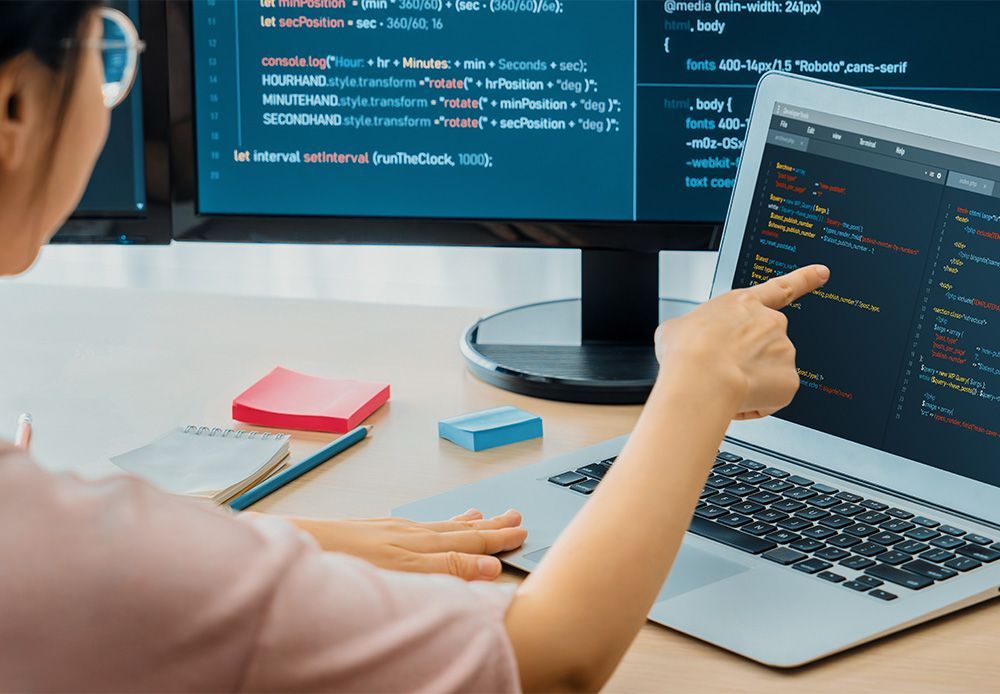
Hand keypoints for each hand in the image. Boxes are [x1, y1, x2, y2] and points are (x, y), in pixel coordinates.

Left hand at [287, 508, 526, 580]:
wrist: (301, 546)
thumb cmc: (347, 563)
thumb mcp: (406, 572)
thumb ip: (449, 568)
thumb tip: (489, 567)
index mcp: (422, 545)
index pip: (471, 542)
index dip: (498, 540)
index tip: (521, 534)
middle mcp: (411, 534)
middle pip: (460, 530)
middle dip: (490, 526)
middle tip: (515, 517)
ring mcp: (392, 531)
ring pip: (440, 526)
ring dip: (466, 522)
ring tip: (484, 515)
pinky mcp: (374, 532)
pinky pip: (421, 525)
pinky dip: (438, 524)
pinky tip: (435, 524)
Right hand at [654, 264, 829, 419]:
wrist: (702, 377)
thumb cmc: (688, 350)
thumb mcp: (676, 327)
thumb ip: (692, 329)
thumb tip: (686, 341)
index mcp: (744, 304)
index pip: (782, 287)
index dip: (805, 278)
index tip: (822, 272)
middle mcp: (771, 323)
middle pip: (765, 343)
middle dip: (748, 358)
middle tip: (722, 368)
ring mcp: (784, 351)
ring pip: (767, 373)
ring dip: (748, 381)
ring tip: (722, 384)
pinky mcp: (789, 381)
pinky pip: (771, 397)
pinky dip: (754, 403)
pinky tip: (734, 399)